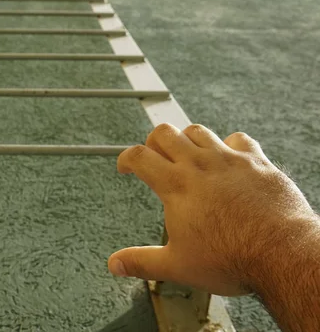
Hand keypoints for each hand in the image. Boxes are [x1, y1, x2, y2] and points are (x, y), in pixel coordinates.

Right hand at [108, 123, 319, 295]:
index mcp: (176, 186)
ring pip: (197, 131)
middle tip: (154, 157)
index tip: (125, 166)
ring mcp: (228, 159)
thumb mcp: (177, 266)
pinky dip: (228, 144)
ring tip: (186, 153)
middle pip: (164, 133)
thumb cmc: (231, 258)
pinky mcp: (256, 161)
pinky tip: (228, 156)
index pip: (139, 156)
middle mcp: (199, 165)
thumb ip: (142, 262)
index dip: (126, 158)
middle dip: (153, 142)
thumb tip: (115, 264)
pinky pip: (238, 139)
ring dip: (186, 139)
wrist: (281, 253)